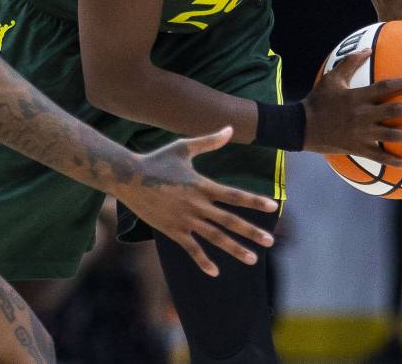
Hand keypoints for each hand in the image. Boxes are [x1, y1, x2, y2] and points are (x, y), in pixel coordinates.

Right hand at [112, 126, 277, 277]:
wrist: (129, 177)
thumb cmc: (157, 160)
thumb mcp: (183, 148)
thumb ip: (209, 141)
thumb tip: (230, 128)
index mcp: (201, 185)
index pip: (234, 195)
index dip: (254, 201)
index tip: (272, 207)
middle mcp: (196, 204)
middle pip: (229, 220)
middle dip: (251, 231)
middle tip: (270, 241)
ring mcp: (184, 220)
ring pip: (215, 238)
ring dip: (235, 249)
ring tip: (252, 259)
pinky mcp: (172, 230)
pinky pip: (191, 248)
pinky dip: (203, 261)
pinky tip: (215, 272)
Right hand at [302, 50, 401, 166]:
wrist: (301, 126)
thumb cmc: (317, 100)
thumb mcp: (331, 78)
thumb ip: (350, 63)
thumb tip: (368, 49)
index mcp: (357, 97)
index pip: (384, 88)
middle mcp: (362, 115)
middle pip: (394, 112)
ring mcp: (360, 133)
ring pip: (391, 136)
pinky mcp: (357, 147)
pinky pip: (379, 157)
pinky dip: (395, 162)